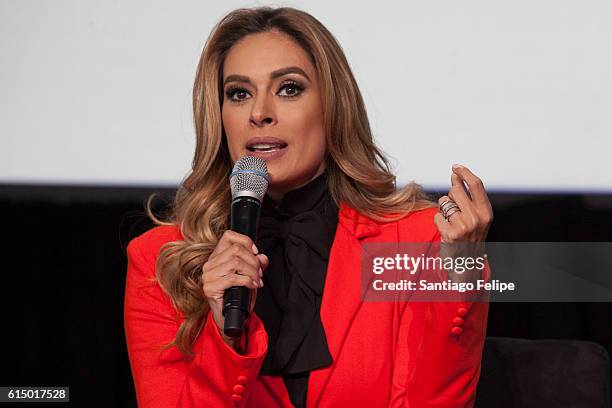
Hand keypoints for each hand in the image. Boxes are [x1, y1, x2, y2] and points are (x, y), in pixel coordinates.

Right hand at [201, 230, 268, 346]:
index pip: (228, 236)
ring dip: (251, 272)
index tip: (256, 253)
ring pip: (235, 263)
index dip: (246, 241)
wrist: (230, 318)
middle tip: (259, 274)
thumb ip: (257, 264)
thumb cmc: (238, 296)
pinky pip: (232, 278)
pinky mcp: (209, 288)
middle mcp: (210, 264)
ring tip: (256, 281)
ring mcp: (208, 276)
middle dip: (253, 262)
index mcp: (217, 257)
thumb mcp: (250, 276)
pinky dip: (247, 281)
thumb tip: (262, 257)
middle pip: (236, 250)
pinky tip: (252, 286)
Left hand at [433, 164, 492, 280]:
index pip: (476, 184)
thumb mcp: (478, 218)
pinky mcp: (449, 234)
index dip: (465, 173)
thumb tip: (455, 176)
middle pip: (456, 190)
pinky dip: (439, 221)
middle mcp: (477, 218)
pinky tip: (446, 231)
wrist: (467, 264)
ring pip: (444, 202)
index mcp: (486, 213)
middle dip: (450, 195)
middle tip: (454, 208)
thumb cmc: (471, 237)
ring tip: (451, 222)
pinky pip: (437, 216)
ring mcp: (463, 226)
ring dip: (444, 209)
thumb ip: (470, 199)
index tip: (455, 167)